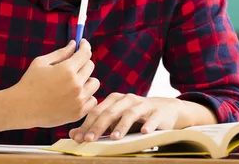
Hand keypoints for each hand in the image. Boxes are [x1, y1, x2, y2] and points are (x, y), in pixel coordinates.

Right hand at [9, 39, 99, 128]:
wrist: (23, 108)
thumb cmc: (30, 83)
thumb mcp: (42, 62)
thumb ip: (61, 53)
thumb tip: (74, 44)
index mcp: (67, 70)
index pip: (85, 53)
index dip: (85, 46)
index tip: (83, 44)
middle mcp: (76, 84)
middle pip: (90, 66)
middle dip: (83, 62)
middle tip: (73, 64)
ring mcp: (79, 100)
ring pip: (94, 83)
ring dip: (87, 79)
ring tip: (75, 82)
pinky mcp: (78, 113)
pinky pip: (93, 100)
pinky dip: (87, 96)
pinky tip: (76, 95)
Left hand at [69, 93, 185, 141]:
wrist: (165, 109)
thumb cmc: (136, 116)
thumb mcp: (116, 119)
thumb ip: (96, 126)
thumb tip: (73, 134)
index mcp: (114, 100)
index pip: (97, 111)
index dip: (87, 124)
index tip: (78, 138)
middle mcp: (126, 99)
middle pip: (110, 112)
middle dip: (98, 126)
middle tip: (90, 139)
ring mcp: (143, 104)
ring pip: (130, 114)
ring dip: (121, 126)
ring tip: (114, 137)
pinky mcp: (158, 112)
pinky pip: (153, 118)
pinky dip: (149, 124)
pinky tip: (144, 132)